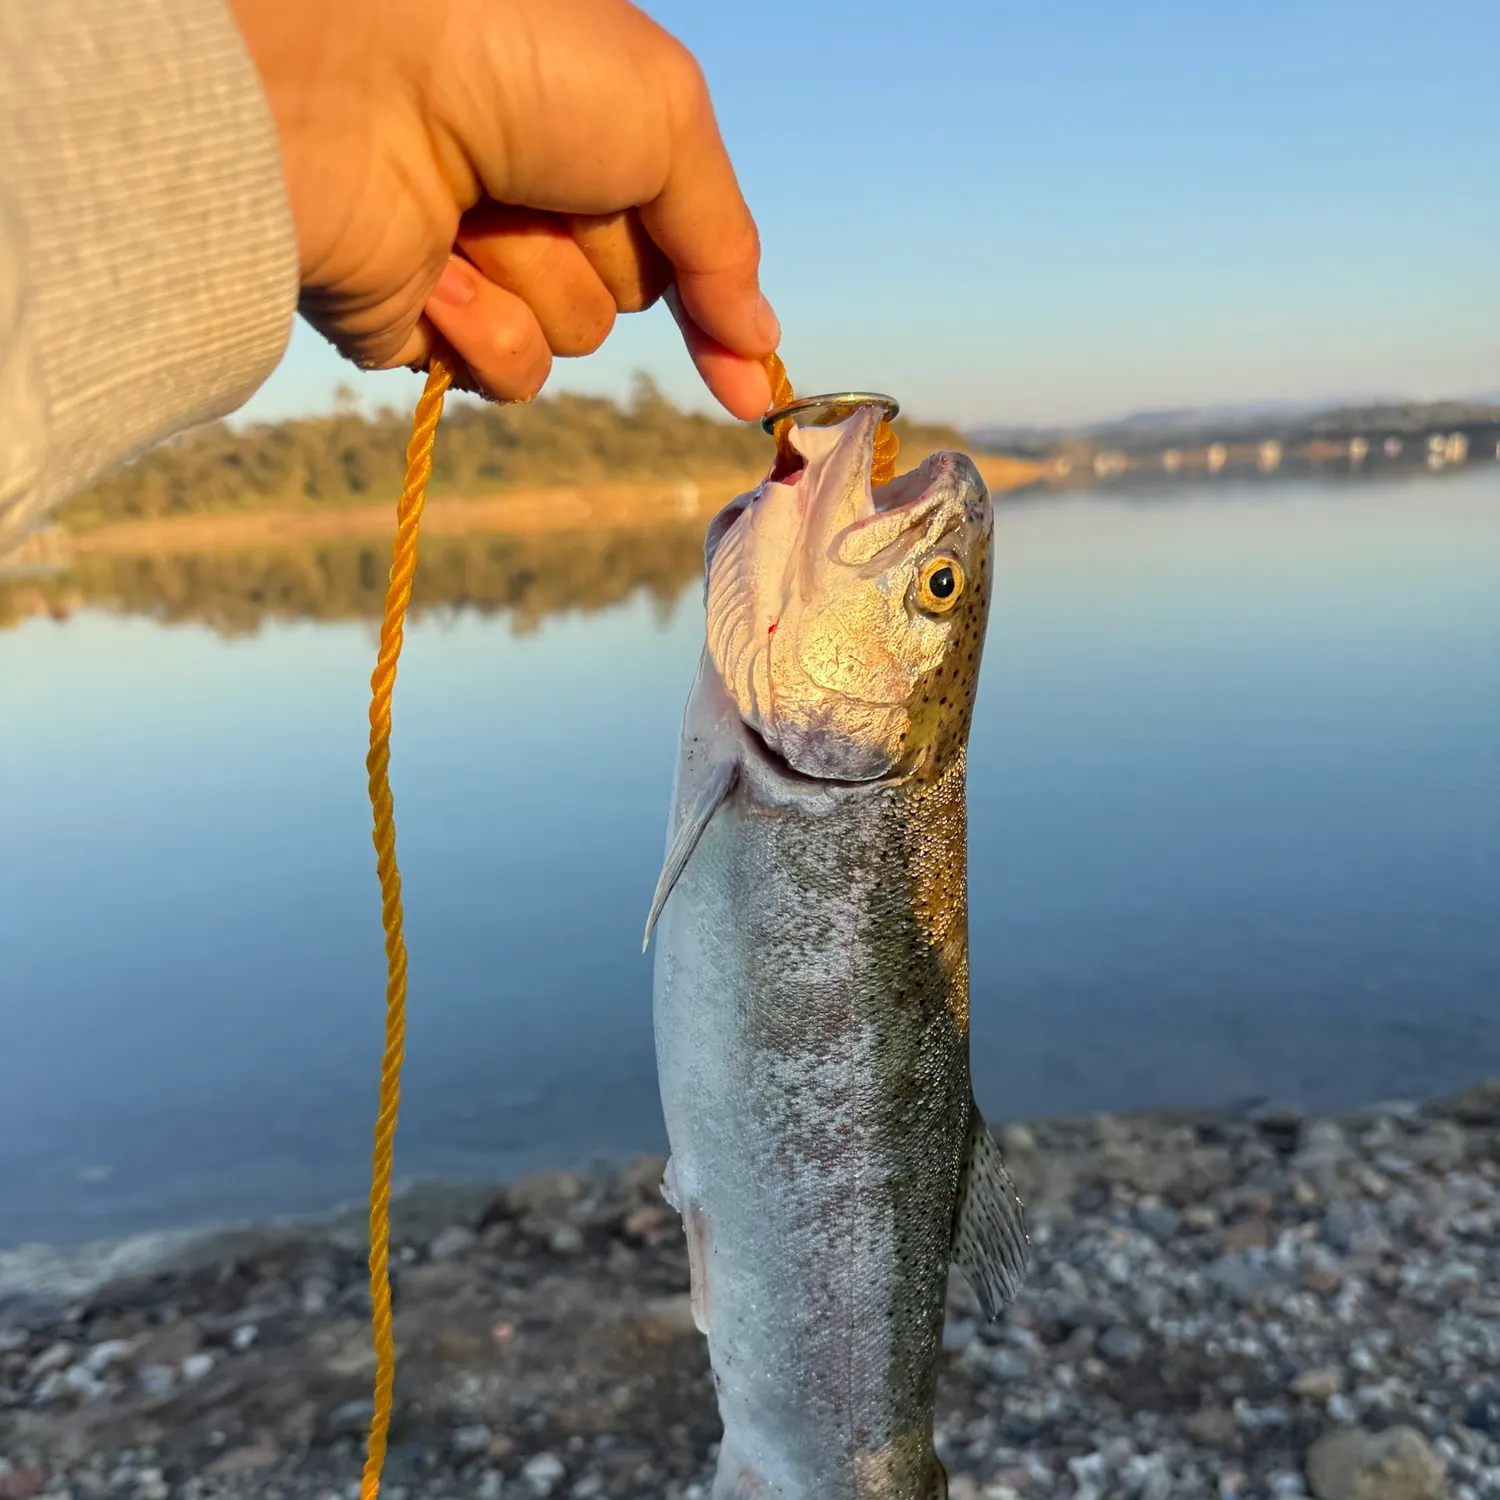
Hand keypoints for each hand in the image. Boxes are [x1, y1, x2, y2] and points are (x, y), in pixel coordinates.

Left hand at [227, 0, 778, 417]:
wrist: (348, 75)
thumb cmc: (514, 56)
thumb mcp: (666, 121)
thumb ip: (722, 242)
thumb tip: (760, 348)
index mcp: (584, 131)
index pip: (674, 243)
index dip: (714, 306)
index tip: (751, 383)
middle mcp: (529, 196)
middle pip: (626, 291)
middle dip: (607, 252)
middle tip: (551, 183)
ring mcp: (473, 261)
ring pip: (571, 336)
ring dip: (543, 282)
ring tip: (474, 209)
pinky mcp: (418, 322)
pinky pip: (505, 375)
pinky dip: (488, 330)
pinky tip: (439, 271)